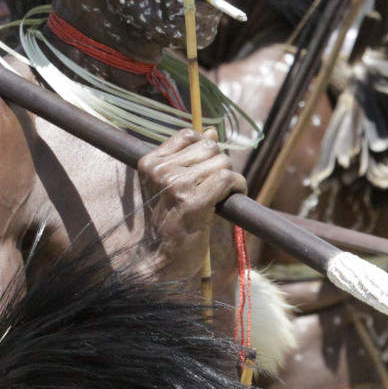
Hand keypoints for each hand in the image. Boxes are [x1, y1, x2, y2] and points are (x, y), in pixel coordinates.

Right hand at [137, 128, 245, 279]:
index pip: (188, 135)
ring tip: (222, 195)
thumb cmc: (168, 221)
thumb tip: (211, 130)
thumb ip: (188, 157)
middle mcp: (160, 170)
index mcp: (149, 162)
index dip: (205, 148)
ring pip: (221, 162)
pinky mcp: (193, 202)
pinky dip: (238, 187)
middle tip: (216, 186)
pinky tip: (231, 198)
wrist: (161, 258)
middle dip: (219, 164)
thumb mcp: (169, 184)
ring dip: (230, 178)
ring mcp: (175, 185)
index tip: (206, 169)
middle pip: (209, 147)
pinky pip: (228, 179)